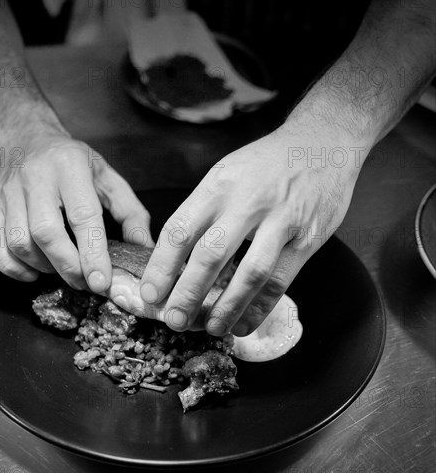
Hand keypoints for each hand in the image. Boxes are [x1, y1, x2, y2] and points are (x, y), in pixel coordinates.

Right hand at [0, 128, 152, 291]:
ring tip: (63, 271)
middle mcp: (36, 178)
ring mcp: (9, 193)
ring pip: (19, 242)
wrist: (27, 140)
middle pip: (46, 232)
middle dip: (68, 266)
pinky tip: (33, 271)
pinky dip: (12, 267)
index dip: (92, 253)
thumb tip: (143, 249)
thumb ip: (131, 213)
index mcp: (71, 167)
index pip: (82, 215)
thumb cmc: (73, 163)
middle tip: (85, 283)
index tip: (101, 281)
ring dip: (43, 267)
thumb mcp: (108, 178)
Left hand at [139, 121, 365, 335]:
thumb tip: (174, 260)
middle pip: (210, 255)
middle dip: (188, 294)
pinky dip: (260, 308)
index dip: (161, 266)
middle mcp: (246, 201)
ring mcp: (280, 220)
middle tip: (173, 320)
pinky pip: (281, 281)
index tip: (151, 294)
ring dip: (226, 307)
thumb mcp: (225, 175)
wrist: (322, 143)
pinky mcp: (308, 238)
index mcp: (218, 185)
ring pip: (249, 273)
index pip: (180, 230)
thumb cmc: (264, 165)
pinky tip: (244, 324)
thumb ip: (202, 212)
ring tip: (210, 329)